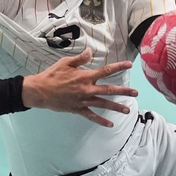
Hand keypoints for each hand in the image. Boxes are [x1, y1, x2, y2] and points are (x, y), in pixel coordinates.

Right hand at [22, 49, 137, 126]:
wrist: (40, 91)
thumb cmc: (52, 75)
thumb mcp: (65, 63)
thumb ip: (80, 58)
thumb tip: (90, 51)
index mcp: (85, 76)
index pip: (106, 71)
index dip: (118, 67)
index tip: (129, 65)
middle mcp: (87, 89)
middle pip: (110, 90)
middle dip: (124, 91)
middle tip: (135, 92)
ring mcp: (83, 100)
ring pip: (104, 104)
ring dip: (117, 107)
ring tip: (128, 109)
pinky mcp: (78, 109)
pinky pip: (92, 116)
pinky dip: (101, 120)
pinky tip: (110, 124)